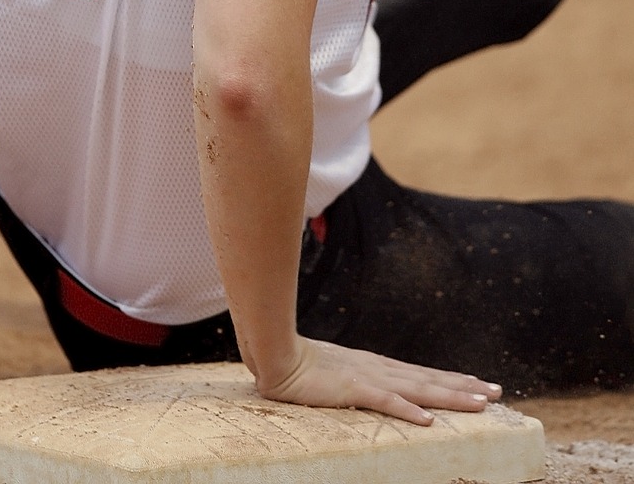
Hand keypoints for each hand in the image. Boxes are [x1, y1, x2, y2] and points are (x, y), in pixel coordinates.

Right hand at [254, 336, 501, 424]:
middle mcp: (381, 369)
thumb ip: (362, 381)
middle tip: (498, 392)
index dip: (454, 380)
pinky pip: (385, 401)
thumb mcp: (341, 374)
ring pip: (419, 389)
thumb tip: (381, 390)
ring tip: (480, 403)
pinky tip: (428, 420)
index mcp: (378, 366)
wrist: (278, 355)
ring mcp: (368, 377)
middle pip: (431, 379)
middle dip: (465, 387)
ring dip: (451, 396)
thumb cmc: (306, 367)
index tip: (481, 385)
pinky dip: (408, 410)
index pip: (424, 374)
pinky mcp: (352, 388)